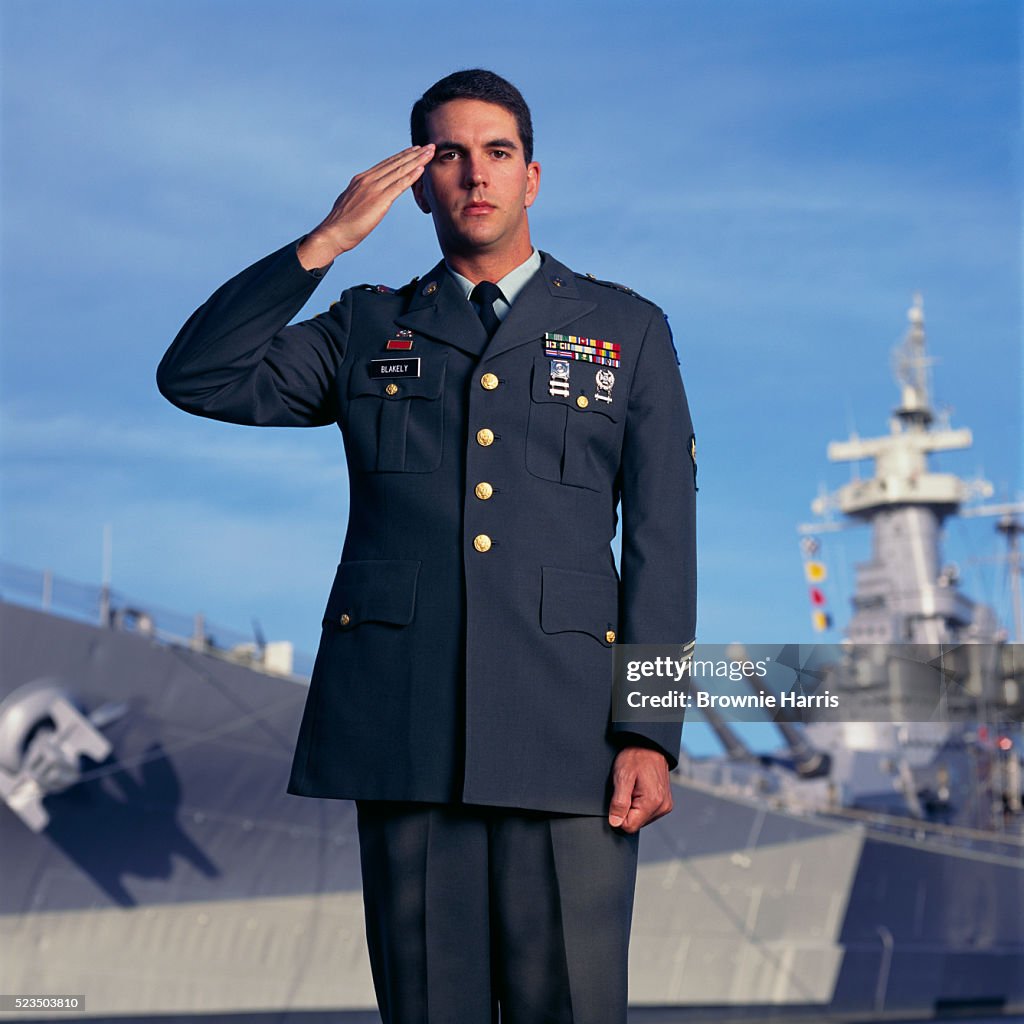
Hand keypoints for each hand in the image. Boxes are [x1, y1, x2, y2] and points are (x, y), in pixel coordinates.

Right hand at [297, 145, 434, 268]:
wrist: (333, 233)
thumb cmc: (341, 224)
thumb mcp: (352, 203)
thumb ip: (362, 197)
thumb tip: (367, 198)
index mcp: (361, 179)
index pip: (386, 164)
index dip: (402, 156)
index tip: (414, 150)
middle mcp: (368, 179)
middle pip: (395, 163)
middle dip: (414, 153)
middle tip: (429, 146)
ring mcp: (373, 188)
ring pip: (399, 170)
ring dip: (417, 160)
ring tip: (430, 152)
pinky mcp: (379, 200)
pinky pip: (399, 185)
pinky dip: (411, 175)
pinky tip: (422, 168)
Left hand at [607, 747, 672, 832]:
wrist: (649, 745)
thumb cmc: (636, 756)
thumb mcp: (622, 777)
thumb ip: (619, 803)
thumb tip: (615, 823)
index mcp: (652, 802)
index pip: (629, 826)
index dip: (618, 815)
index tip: (619, 798)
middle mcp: (662, 807)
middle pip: (636, 823)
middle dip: (627, 809)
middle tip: (627, 789)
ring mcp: (665, 805)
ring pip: (641, 819)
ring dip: (633, 806)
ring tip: (634, 787)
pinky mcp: (665, 803)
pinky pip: (647, 812)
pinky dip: (640, 803)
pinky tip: (640, 789)